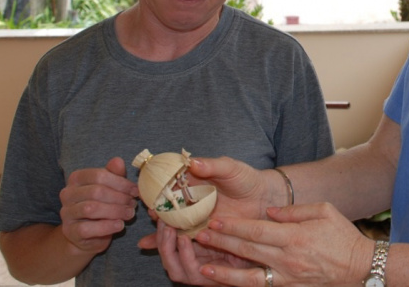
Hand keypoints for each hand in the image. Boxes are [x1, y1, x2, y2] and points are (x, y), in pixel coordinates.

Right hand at [58, 157, 137, 254]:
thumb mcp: (109, 187)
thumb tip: (118, 161)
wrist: (87, 234)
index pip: (99, 175)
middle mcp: (68, 194)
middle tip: (133, 203)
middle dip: (119, 197)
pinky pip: (87, 228)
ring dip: (115, 211)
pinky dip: (107, 226)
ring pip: (91, 208)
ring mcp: (67, 213)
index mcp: (76, 178)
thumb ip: (114, 174)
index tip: (135, 190)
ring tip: (130, 213)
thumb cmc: (101, 205)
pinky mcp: (70, 231)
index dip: (121, 183)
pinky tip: (120, 225)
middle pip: (96, 191)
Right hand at [138, 156, 281, 279]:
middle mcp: (188, 198)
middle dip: (155, 207)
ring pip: (169, 221)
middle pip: (165, 203)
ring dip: (159, 225)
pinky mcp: (199, 231)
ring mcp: (192, 216)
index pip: (169, 181)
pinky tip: (150, 245)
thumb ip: (212, 165)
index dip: (156, 184)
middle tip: (152, 212)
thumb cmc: (246, 179)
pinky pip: (180, 236)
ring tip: (158, 226)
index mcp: (192, 179)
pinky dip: (165, 241)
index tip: (146, 189)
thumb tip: (192, 163)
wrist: (262, 199)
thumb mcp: (230, 168)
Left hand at [190, 202, 372, 286]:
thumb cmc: (343, 236)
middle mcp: (288, 259)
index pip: (257, 230)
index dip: (233, 226)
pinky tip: (226, 283)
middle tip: (200, 236)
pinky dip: (242, 286)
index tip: (214, 220)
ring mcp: (288, 278)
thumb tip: (269, 212)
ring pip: (248, 277)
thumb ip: (294, 211)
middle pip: (247, 250)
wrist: (361, 268)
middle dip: (221, 243)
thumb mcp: (324, 211)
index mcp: (295, 237)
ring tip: (203, 268)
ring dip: (224, 273)